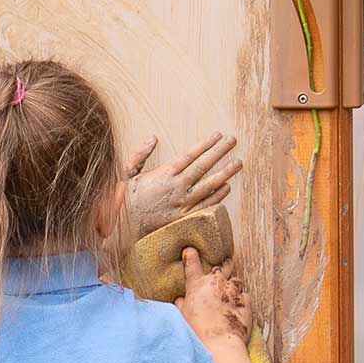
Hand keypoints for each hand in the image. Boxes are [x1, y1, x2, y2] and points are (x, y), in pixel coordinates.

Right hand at [122, 131, 241, 240]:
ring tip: (238, 162)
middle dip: (220, 152)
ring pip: (209, 185)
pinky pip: (206, 205)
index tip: (217, 135)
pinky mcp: (185, 218)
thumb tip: (152, 138)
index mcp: (164, 174)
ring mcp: (183, 203)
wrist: (125, 228)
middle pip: (203, 166)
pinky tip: (227, 187)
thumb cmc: (126, 199)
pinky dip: (218, 196)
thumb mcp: (127, 173)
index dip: (205, 144)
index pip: (190, 155)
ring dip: (225, 173)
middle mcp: (177, 187)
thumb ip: (139, 154)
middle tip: (233, 140)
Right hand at [179, 250, 251, 343]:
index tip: (190, 251)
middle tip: (224, 266)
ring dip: (233, 284)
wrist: (219, 344)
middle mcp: (216, 283)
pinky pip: (246, 295)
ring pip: (237, 279)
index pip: (192, 264)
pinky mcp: (247, 302)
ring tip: (231, 293)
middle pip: (223, 266)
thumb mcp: (182, 317)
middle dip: (224, 265)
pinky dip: (242, 300)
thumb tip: (181, 299)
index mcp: (197, 285)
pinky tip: (239, 307)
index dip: (191, 255)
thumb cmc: (197, 332)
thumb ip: (182, 304)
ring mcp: (233, 291)